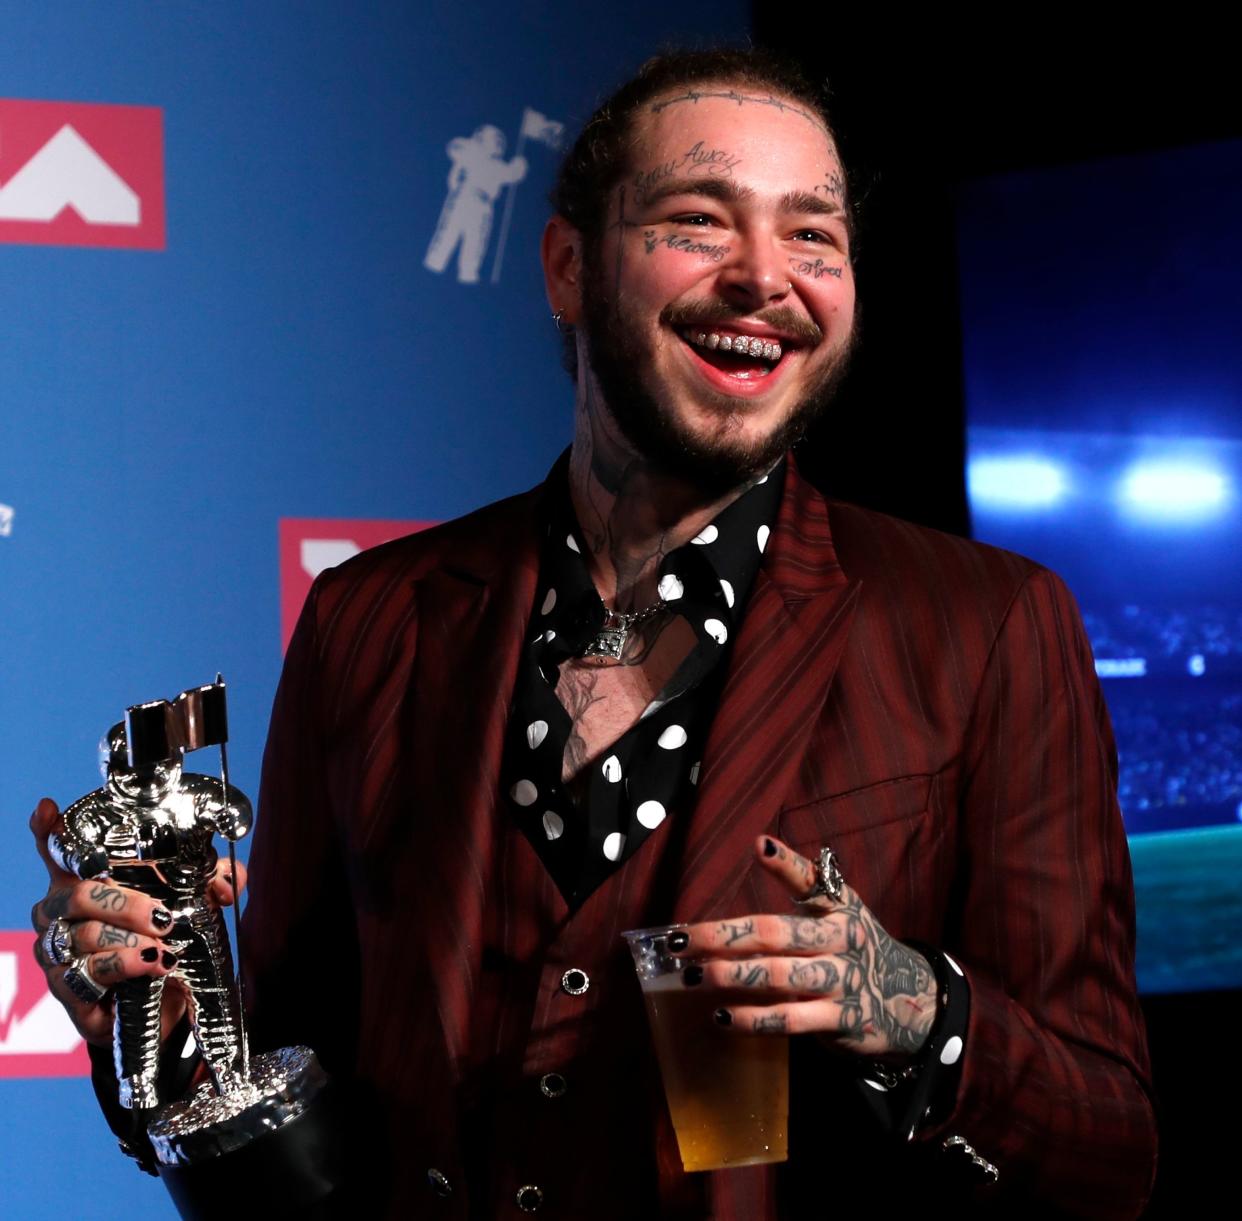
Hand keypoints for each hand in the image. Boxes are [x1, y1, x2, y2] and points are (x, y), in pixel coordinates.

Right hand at [28, 797, 245, 1046]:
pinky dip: (126, 965)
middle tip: (164, 915)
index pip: (56, 850)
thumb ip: (214, 881)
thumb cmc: (164, 939)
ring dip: (131, 941)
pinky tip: (153, 964)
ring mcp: (57, 951)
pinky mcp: (65, 989)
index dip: (48, 830)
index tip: (48, 809)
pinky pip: (86, 973)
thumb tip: (230, 884)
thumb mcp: (193, 902)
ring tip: (164, 947)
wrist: (161, 1003)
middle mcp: (60, 913)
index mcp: (83, 881)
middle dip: (126, 903)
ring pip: (86, 935)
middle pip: (78, 894)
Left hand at [677, 835, 938, 1059]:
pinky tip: (722, 1016)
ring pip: (779, 976)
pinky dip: (754, 1019)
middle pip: (776, 933)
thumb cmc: (855, 946)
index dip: (786, 864)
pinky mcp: (842, 1020)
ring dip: (731, 976)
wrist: (912, 1003)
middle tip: (679, 939)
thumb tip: (758, 843)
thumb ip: (801, 881)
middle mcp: (843, 940)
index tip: (759, 845)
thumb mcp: (839, 908)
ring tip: (692, 976)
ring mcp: (843, 981)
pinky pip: (790, 1020)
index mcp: (840, 907)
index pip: (812, 880)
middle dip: (723, 936)